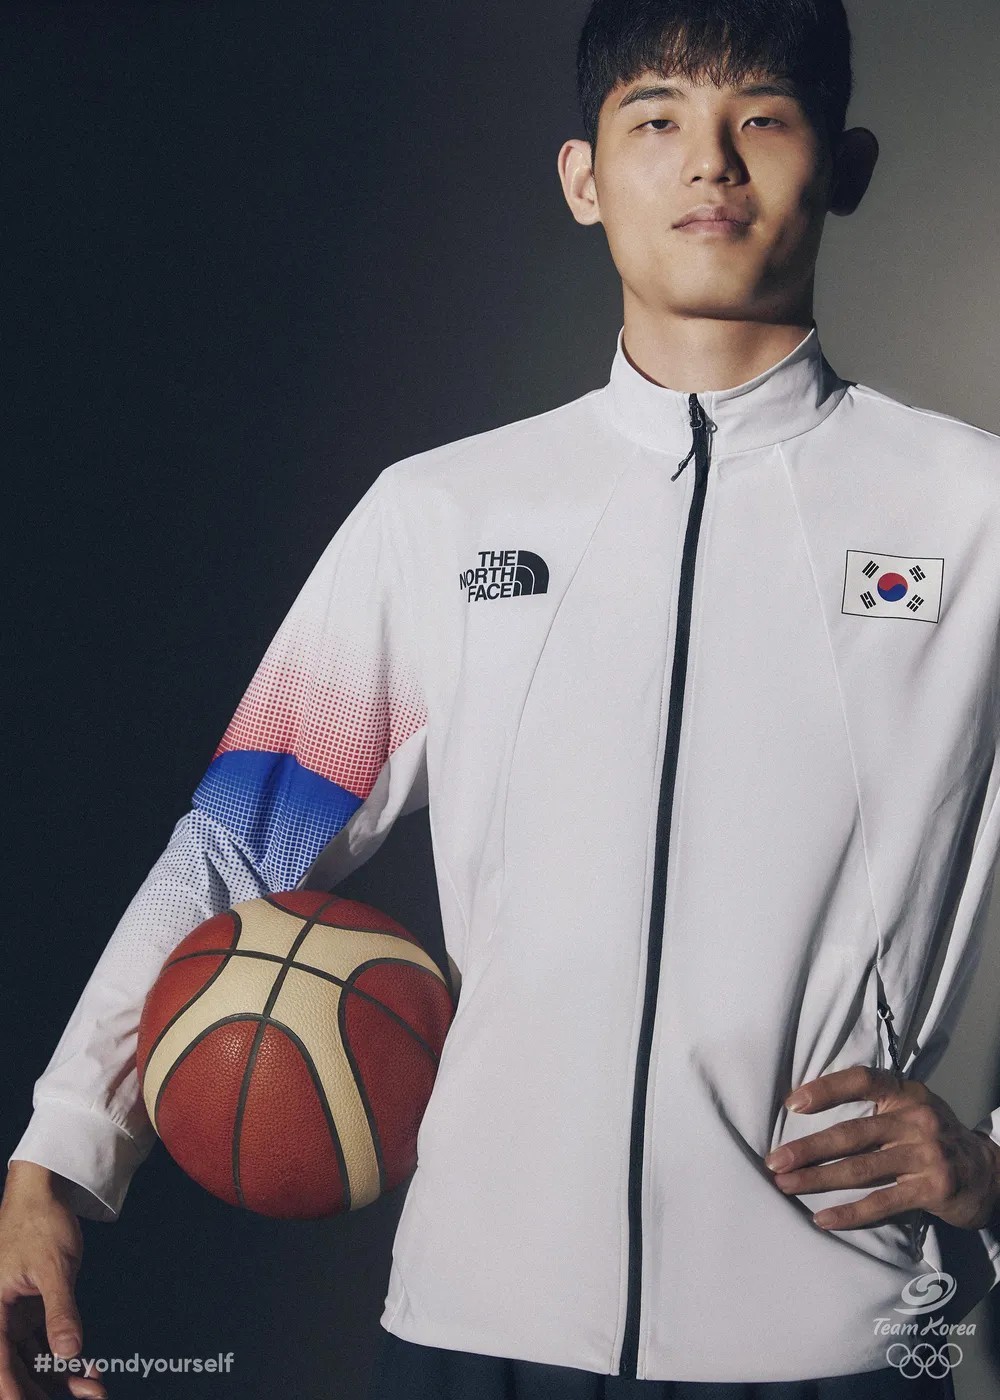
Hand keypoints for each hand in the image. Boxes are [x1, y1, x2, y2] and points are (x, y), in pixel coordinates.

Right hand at [0, 1164, 107, 1399]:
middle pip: (17, 1370)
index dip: (16, 1393)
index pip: (1, 1367)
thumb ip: (60, 1311)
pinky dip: (64, 1358)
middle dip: (46, 1390)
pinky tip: (88, 1369)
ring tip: (94, 1389)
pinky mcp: (31, 1311)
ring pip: (33, 1362)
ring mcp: (15, 1318)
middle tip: (87, 1398)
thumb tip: (68, 1353)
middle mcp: (0, 1321)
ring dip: (60, 1379)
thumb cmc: (38, 1222)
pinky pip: (44, 1344)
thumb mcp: (53, 1267)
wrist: (42, 1192)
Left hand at [764, 1065, 999, 1232]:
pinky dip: (850, 1212)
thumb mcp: (911, 1108)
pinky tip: (823, 1218)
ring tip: (787, 1185)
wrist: (989, 1172)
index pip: (862, 1080)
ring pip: (862, 1168)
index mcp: (906, 1093)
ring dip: (819, 1179)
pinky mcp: (933, 1189)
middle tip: (775, 1161)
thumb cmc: (933, 1138)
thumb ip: (875, 1105)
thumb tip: (808, 1108)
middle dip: (808, 1148)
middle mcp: (917, 1119)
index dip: (826, 1089)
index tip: (792, 1104)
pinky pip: (883, 1202)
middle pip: (852, 1132)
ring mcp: (927, 1154)